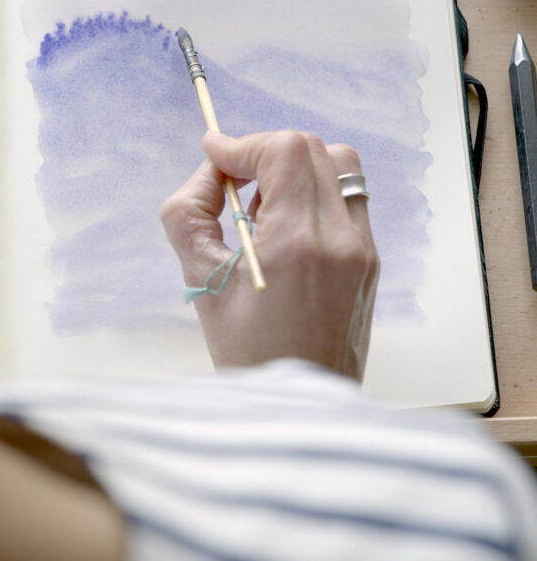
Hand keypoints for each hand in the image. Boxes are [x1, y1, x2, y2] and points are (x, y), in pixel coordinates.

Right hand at [160, 131, 378, 378]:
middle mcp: (342, 239)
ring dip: (297, 169)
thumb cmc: (248, 356)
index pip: (285, 151)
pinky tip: (287, 230)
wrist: (300, 415)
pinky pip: (348, 199)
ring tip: (265, 208)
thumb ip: (189, 215)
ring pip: (341, 167)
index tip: (214, 159)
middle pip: (314, 149)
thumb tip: (208, 172)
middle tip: (236, 186)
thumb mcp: (201, 284)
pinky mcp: (371, 261)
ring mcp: (364, 250)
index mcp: (299, 244)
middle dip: (266, 153)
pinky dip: (316, 193)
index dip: (243, 145)